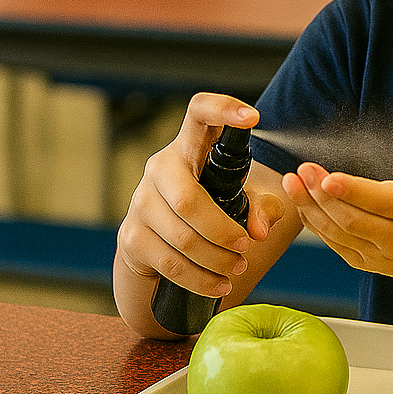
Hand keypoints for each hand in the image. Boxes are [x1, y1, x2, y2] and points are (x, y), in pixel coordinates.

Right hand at [117, 93, 286, 297]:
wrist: (158, 247)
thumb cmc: (211, 211)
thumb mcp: (243, 203)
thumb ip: (261, 209)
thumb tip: (258, 230)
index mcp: (190, 148)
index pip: (199, 113)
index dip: (223, 109)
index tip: (252, 117)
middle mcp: (160, 168)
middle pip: (189, 200)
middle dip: (223, 230)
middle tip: (247, 246)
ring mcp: (140, 203)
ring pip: (181, 237)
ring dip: (216, 259)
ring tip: (238, 267)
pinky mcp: (130, 237)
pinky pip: (170, 263)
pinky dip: (200, 278)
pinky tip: (220, 284)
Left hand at [282, 114, 392, 284]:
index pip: (381, 202)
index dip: (352, 190)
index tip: (325, 176)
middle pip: (353, 220)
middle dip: (322, 195)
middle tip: (300, 170)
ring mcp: (384, 256)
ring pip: (340, 235)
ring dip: (312, 209)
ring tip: (291, 182)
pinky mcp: (371, 264)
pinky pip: (338, 246)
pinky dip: (317, 225)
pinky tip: (302, 202)